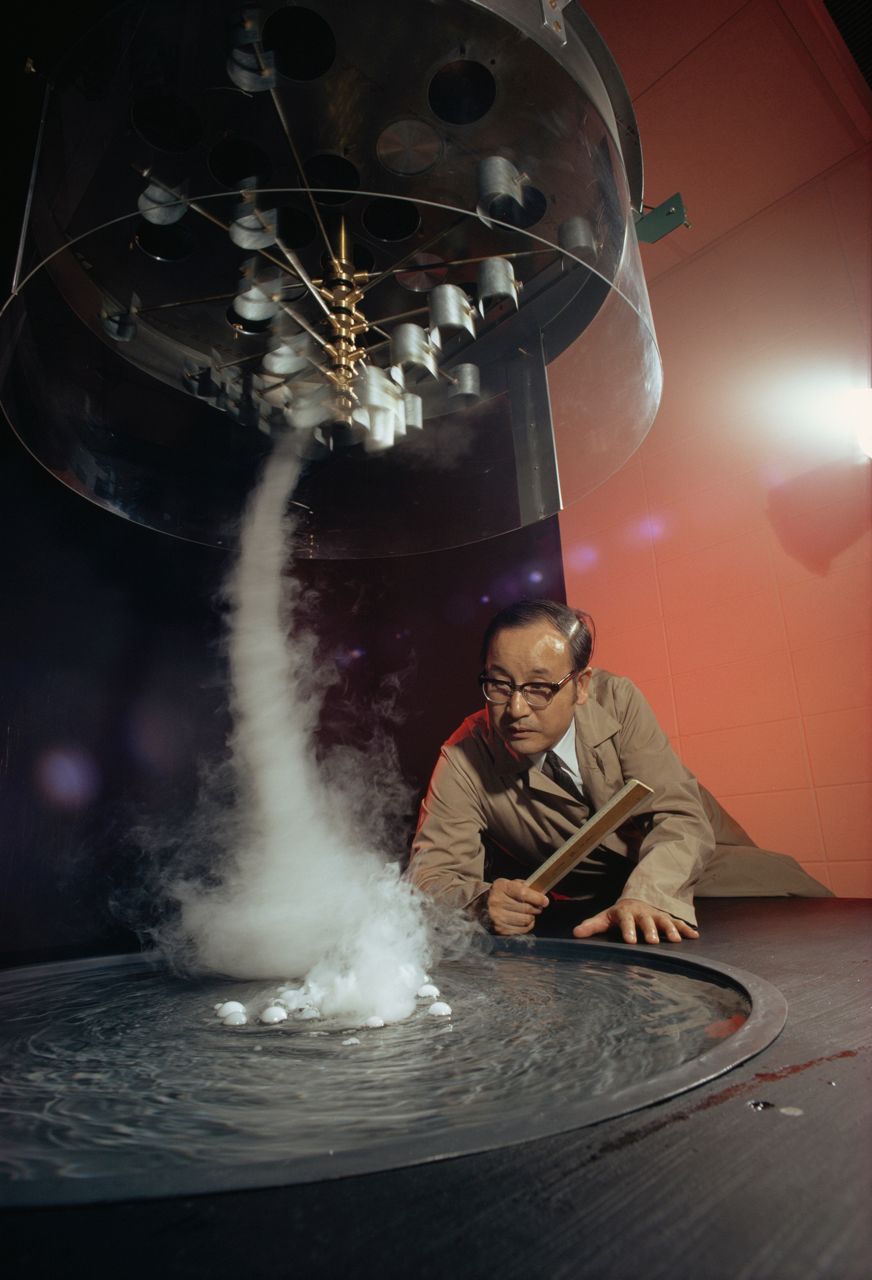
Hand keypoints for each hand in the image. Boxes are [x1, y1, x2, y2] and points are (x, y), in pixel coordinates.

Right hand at [487, 878, 549, 935]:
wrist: (481, 905)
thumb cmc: (500, 894)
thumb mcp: (509, 884)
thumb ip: (524, 886)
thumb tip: (541, 894)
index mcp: (501, 887)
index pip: (523, 893)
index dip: (537, 898)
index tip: (545, 901)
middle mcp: (497, 902)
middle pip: (527, 908)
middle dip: (536, 908)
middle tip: (537, 907)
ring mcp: (498, 917)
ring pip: (526, 920)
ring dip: (531, 917)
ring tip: (528, 913)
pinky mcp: (500, 929)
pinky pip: (522, 930)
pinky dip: (527, 926)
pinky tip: (523, 921)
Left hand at [572, 897, 699, 944]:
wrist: (636, 901)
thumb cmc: (618, 915)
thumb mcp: (604, 918)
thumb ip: (591, 926)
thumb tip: (575, 933)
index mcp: (625, 912)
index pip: (626, 921)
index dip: (628, 930)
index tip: (630, 941)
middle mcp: (642, 912)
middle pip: (647, 921)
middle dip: (650, 930)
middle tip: (653, 942)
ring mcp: (656, 914)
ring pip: (664, 920)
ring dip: (670, 929)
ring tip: (675, 940)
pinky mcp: (667, 918)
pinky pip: (678, 922)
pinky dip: (686, 929)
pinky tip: (695, 936)